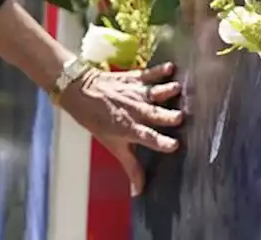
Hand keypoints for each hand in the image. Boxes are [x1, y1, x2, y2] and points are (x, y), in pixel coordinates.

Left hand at [57, 61, 181, 196]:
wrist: (79, 91)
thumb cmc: (96, 120)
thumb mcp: (113, 146)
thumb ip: (130, 167)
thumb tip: (139, 192)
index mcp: (130, 129)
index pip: (149, 138)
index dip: (162, 142)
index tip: (175, 145)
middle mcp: (135, 111)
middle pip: (155, 114)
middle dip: (169, 116)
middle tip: (181, 117)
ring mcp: (135, 93)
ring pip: (155, 93)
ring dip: (167, 92)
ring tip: (178, 90)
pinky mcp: (133, 78)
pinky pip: (150, 74)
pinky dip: (160, 71)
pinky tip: (171, 68)